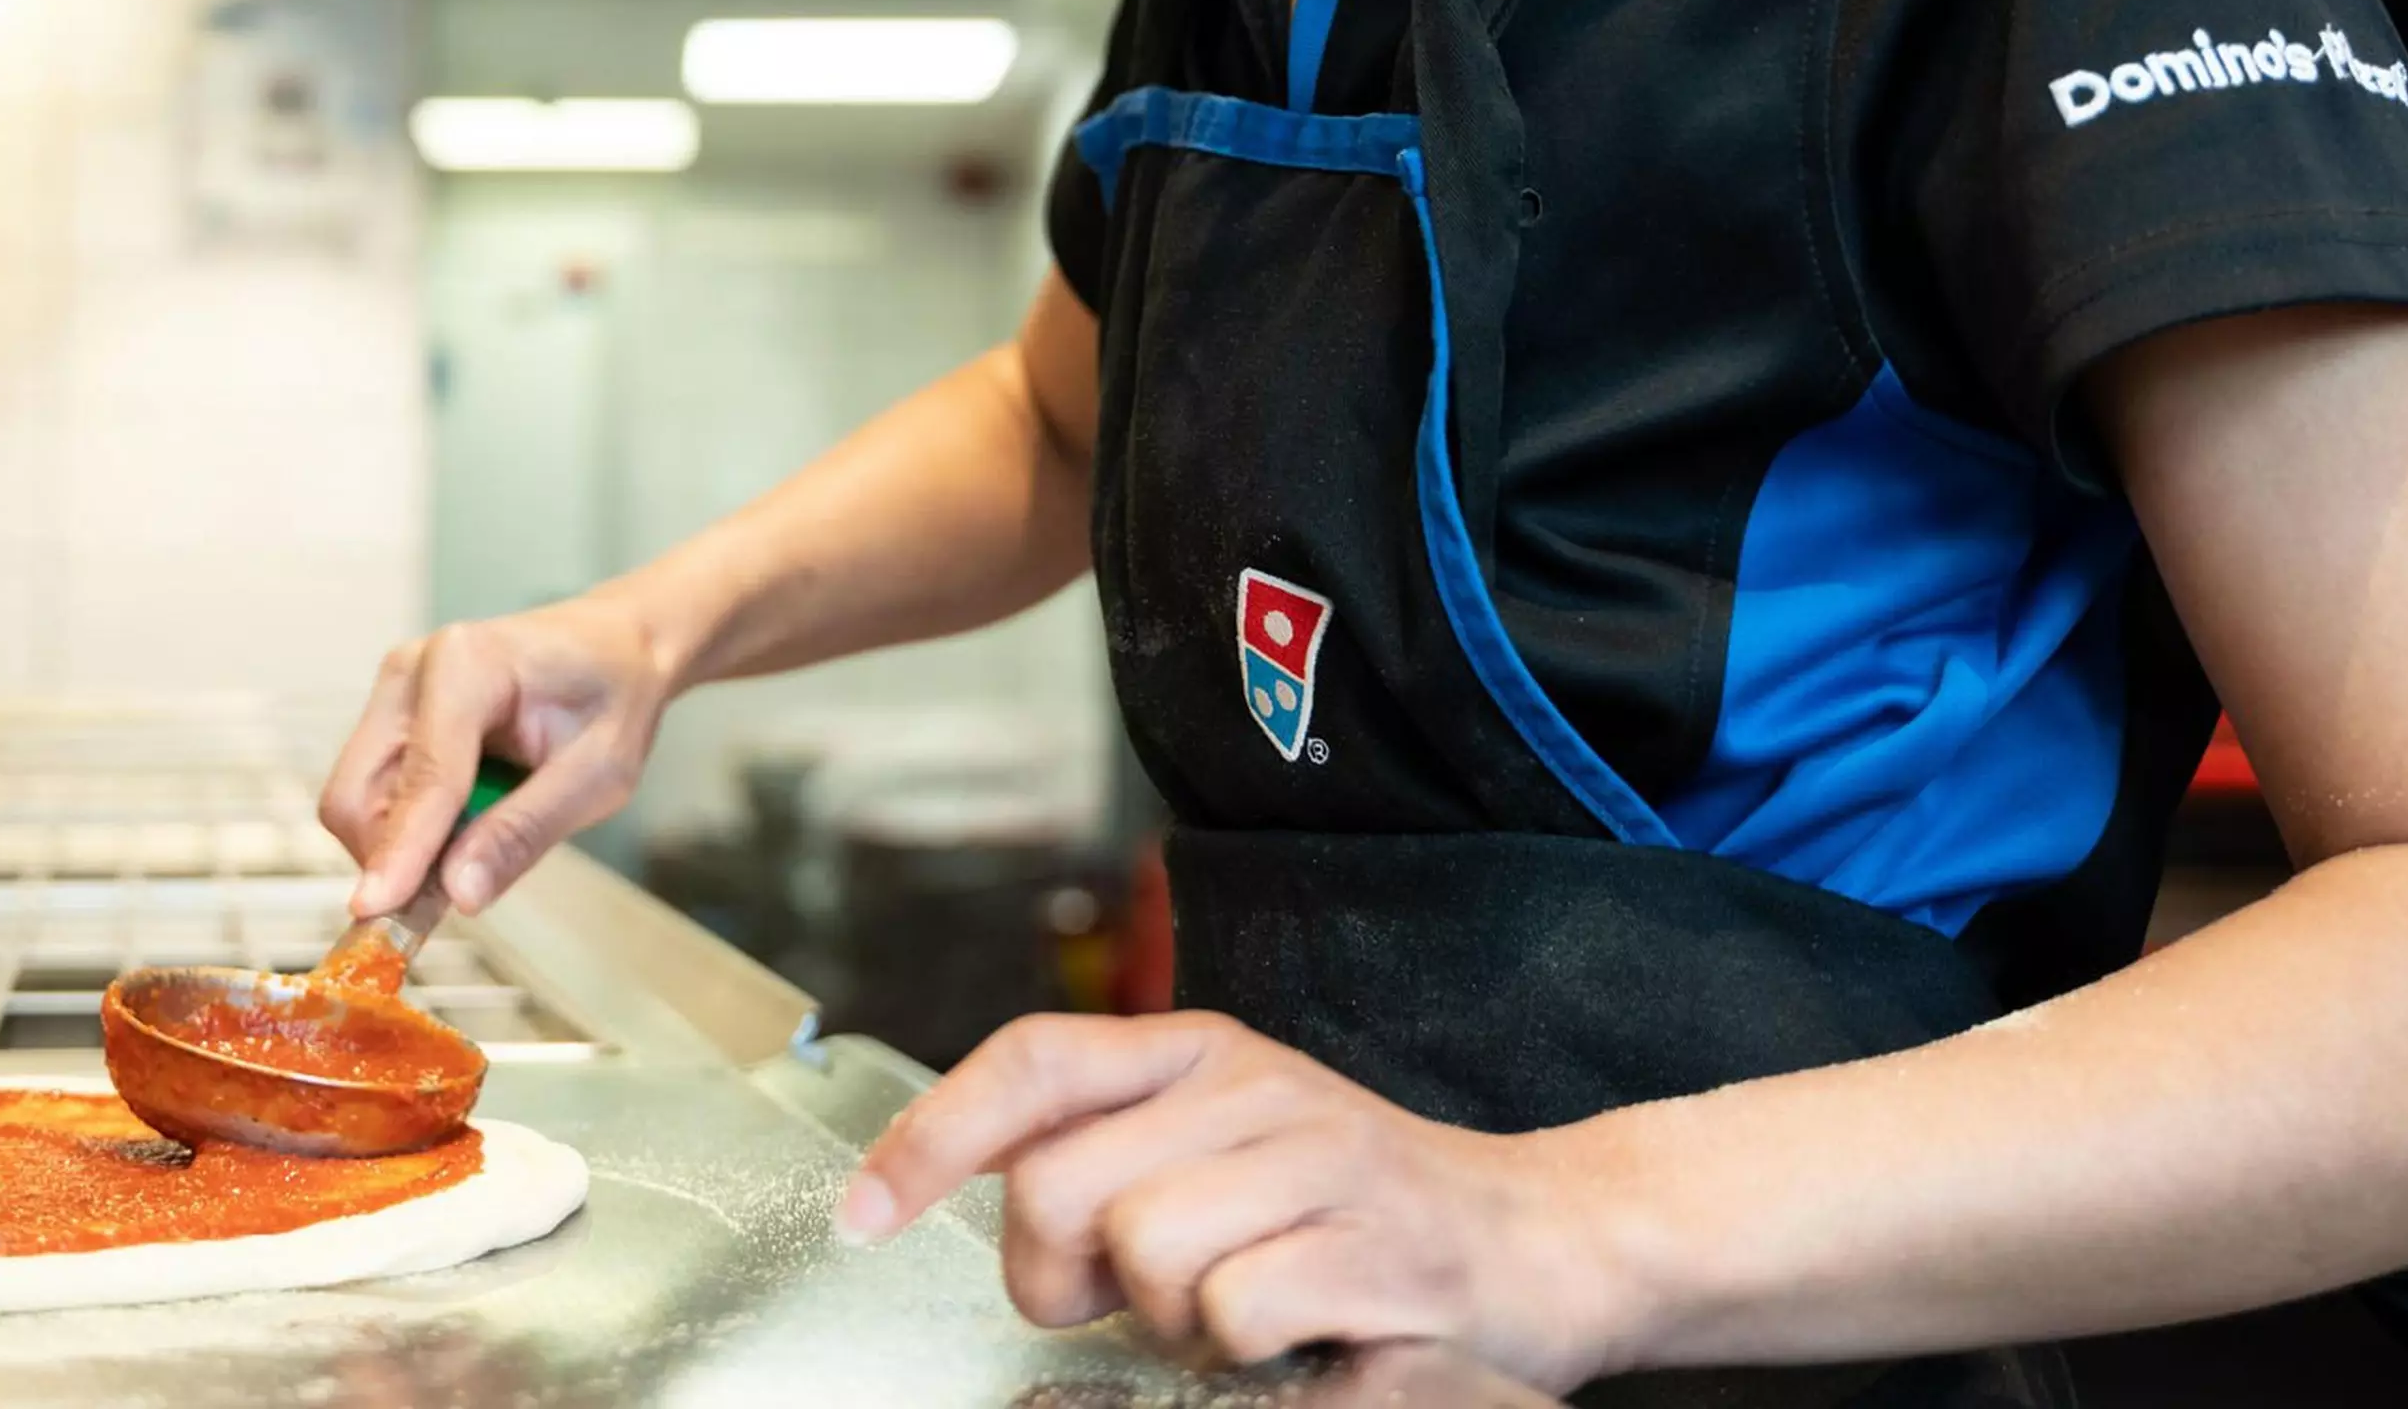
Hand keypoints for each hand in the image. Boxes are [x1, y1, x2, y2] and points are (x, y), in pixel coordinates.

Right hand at [317, 595, 676, 919]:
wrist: (613, 646)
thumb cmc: (613, 696)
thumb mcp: (599, 773)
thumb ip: (524, 832)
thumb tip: (458, 893)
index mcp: (467, 665)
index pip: (425, 777)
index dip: (402, 850)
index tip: (377, 912)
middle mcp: (412, 671)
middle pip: (358, 794)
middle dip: (392, 858)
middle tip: (448, 900)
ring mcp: (393, 693)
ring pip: (356, 801)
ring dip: (401, 847)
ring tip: (475, 849)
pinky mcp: (390, 717)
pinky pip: (373, 795)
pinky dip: (406, 830)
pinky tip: (462, 827)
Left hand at [839, 1012, 1628, 1390]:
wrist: (1546, 1242)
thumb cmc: (1361, 1216)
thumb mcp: (1226, 1150)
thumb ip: (1109, 1155)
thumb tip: (973, 1193)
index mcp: (1200, 1053)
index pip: (1030, 1063)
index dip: (929, 1138)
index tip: (861, 1218)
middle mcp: (1252, 1086)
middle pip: (1059, 1186)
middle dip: (1064, 1277)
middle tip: (1128, 1308)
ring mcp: (1320, 1159)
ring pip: (1147, 1252)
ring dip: (1174, 1322)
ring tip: (1239, 1320)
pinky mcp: (1379, 1248)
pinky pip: (1239, 1311)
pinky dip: (1251, 1354)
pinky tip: (1301, 1339)